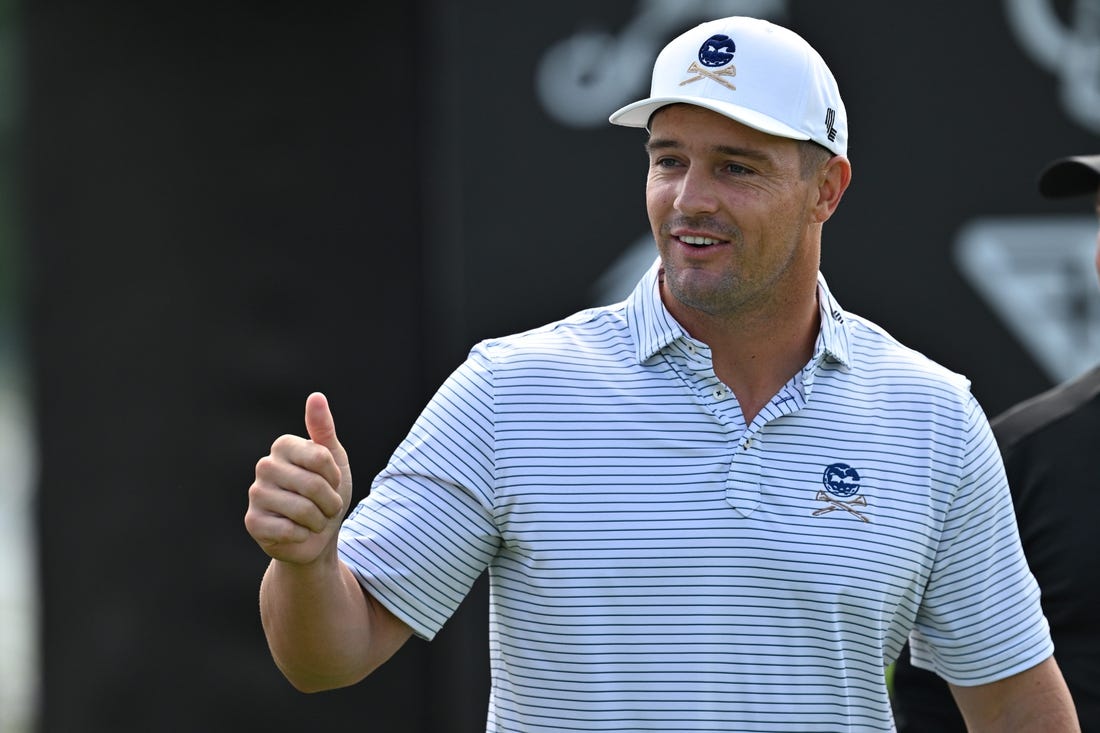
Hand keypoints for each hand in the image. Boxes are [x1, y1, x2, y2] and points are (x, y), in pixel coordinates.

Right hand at [245, 392, 352, 564]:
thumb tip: (316, 396)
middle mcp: (265, 466)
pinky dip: (303, 535)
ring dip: (318, 520)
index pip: (320, 457)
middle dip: (330, 502)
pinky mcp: (252, 521)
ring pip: (303, 509)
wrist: (318, 535)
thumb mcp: (334, 459)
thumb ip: (323, 429)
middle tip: (327, 506)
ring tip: (314, 519)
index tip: (332, 481)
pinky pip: (289, 529)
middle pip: (313, 485)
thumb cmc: (327, 493)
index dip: (334, 476)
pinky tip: (297, 532)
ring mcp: (256, 493)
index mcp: (283, 446)